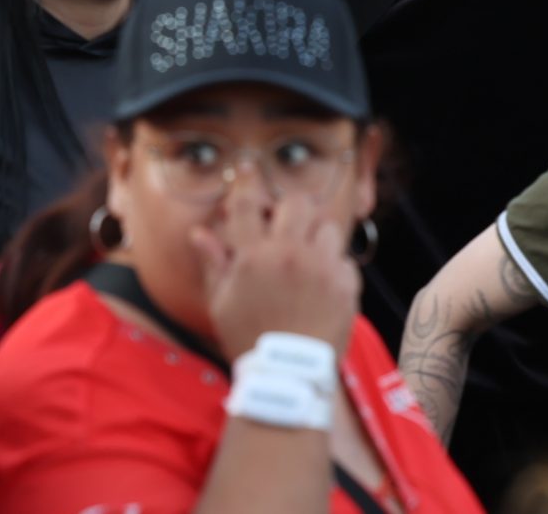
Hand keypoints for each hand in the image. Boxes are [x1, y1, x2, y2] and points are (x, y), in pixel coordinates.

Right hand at [195, 190, 362, 359]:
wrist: (288, 376)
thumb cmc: (248, 337)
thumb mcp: (220, 302)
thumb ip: (213, 263)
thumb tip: (200, 233)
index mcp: (253, 255)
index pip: (247, 202)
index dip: (246, 182)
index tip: (248, 171)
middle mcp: (290, 254)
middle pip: (297, 203)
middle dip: (289, 207)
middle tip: (284, 221)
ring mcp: (322, 269)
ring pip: (327, 226)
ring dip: (315, 234)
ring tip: (307, 252)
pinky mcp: (347, 287)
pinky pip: (345, 261)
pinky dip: (335, 266)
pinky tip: (323, 282)